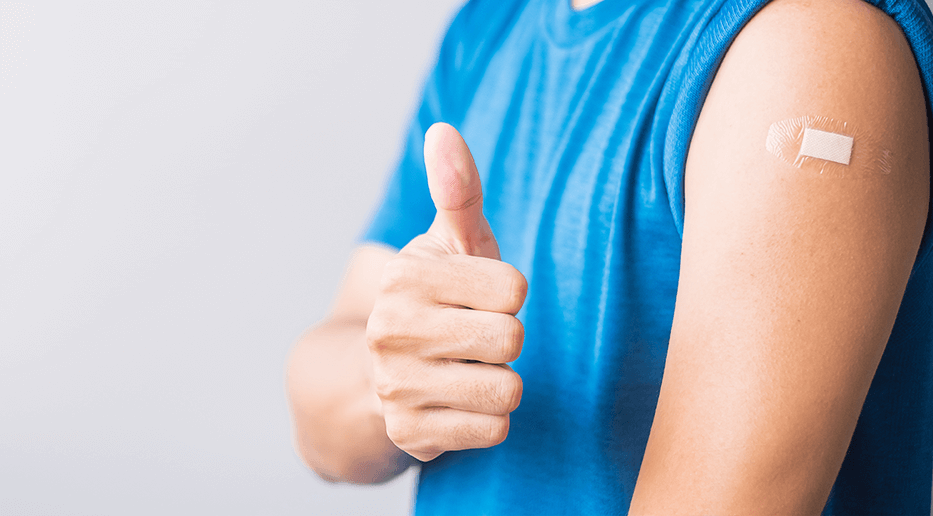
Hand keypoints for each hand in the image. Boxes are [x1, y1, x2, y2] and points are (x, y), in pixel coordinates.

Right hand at [366, 122, 527, 461]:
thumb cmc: (440, 297)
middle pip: (511, 339)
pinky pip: (493, 430)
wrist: (382, 373)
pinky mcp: (409, 434)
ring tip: (471, 369)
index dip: (510, 296)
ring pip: (506, 390)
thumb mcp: (451, 242)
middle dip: (506, 340)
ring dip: (502, 381)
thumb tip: (443, 131)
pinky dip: (490, 419)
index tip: (483, 297)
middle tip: (476, 337)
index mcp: (406, 275)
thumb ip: (458, 190)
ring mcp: (395, 386)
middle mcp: (391, 330)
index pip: (514, 291)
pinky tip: (461, 402)